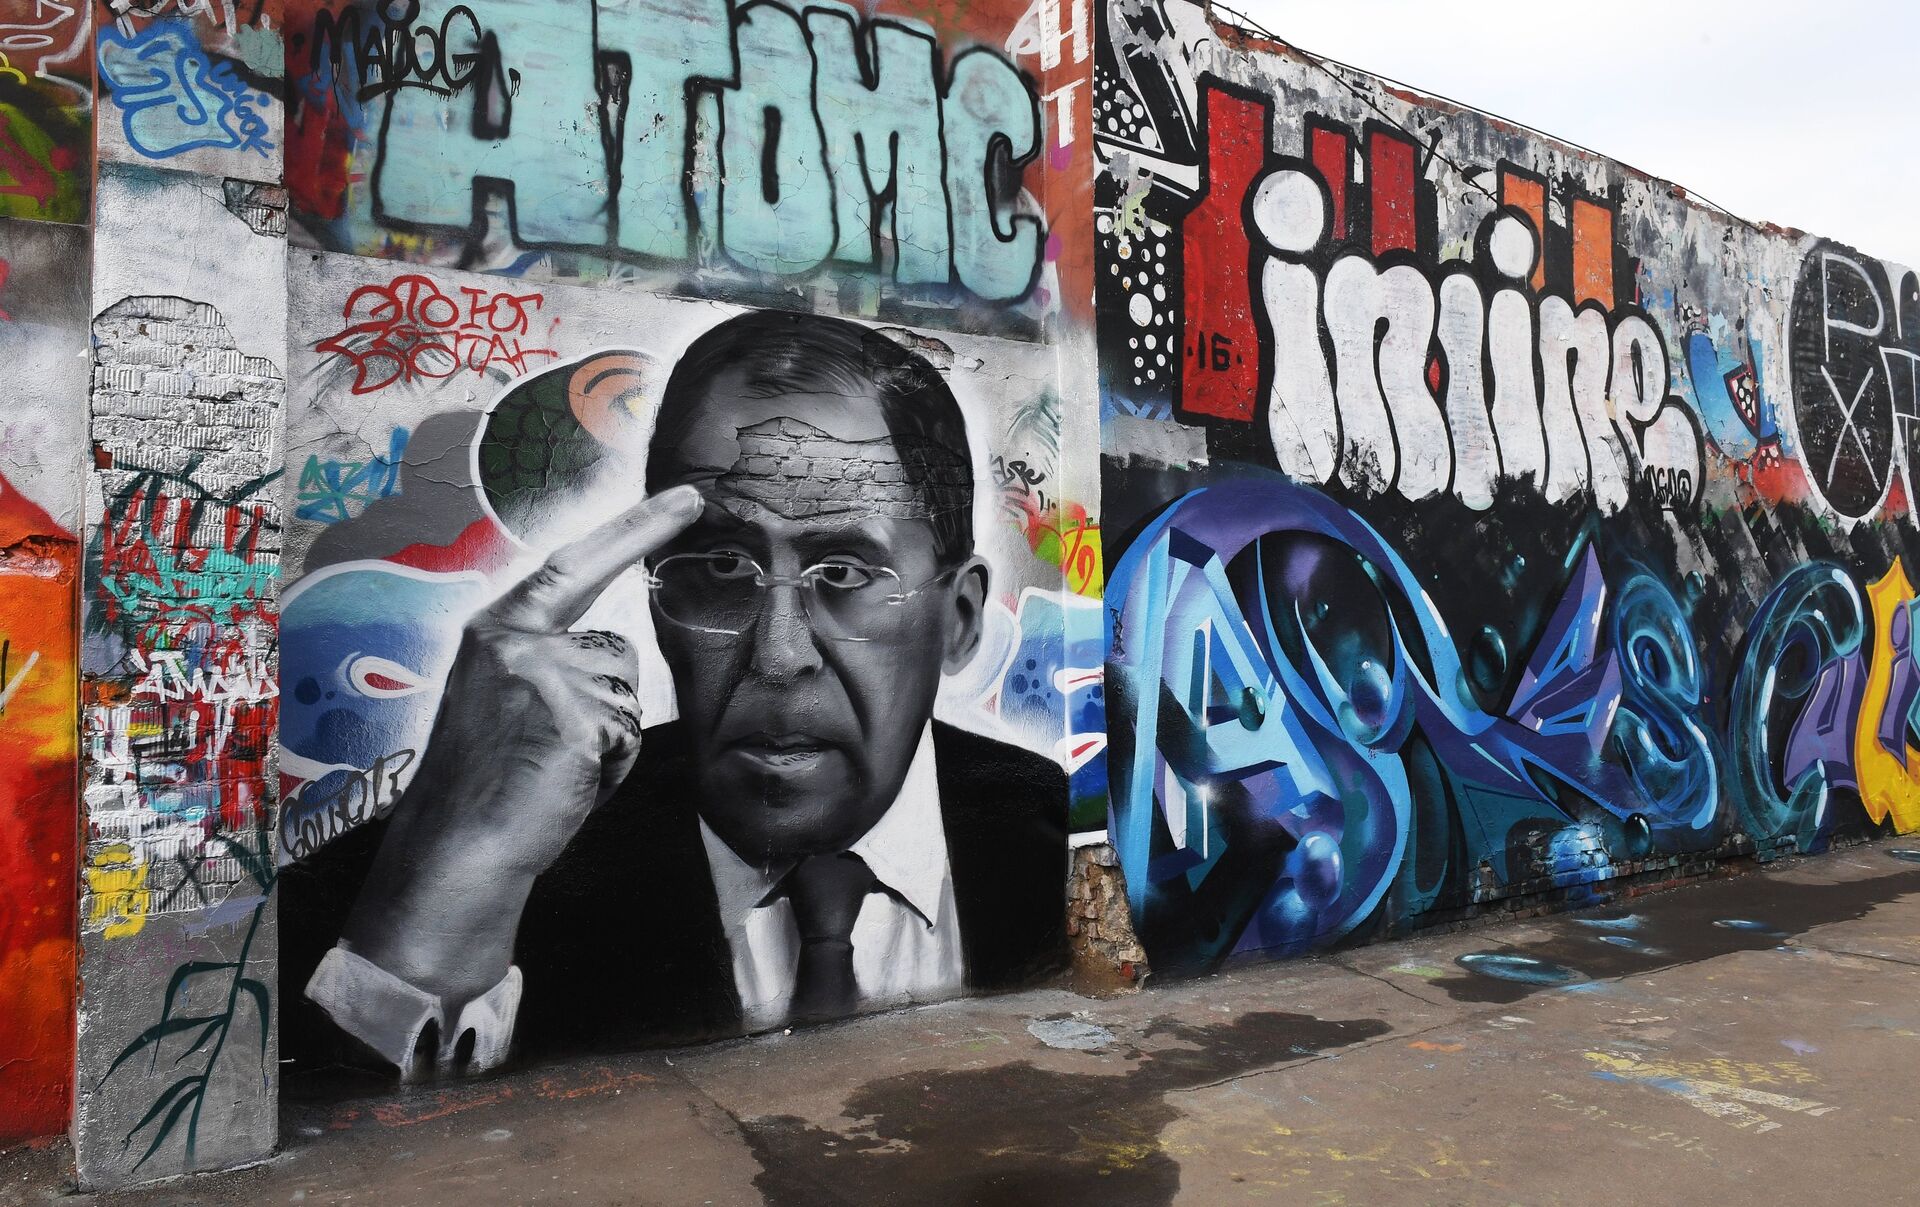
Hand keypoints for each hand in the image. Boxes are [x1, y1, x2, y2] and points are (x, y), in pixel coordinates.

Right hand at [340, 485, 703, 1003]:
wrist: (458, 846)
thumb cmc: (486, 779)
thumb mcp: (504, 695)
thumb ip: (547, 660)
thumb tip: (609, 654)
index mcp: (496, 628)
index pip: (577, 563)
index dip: (636, 527)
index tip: (688, 498)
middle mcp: (518, 641)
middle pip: (616, 652)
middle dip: (605, 705)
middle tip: (552, 752)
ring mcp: (548, 678)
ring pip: (627, 695)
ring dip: (607, 738)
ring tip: (550, 766)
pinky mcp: (577, 719)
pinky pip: (627, 735)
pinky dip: (609, 767)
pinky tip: (563, 782)